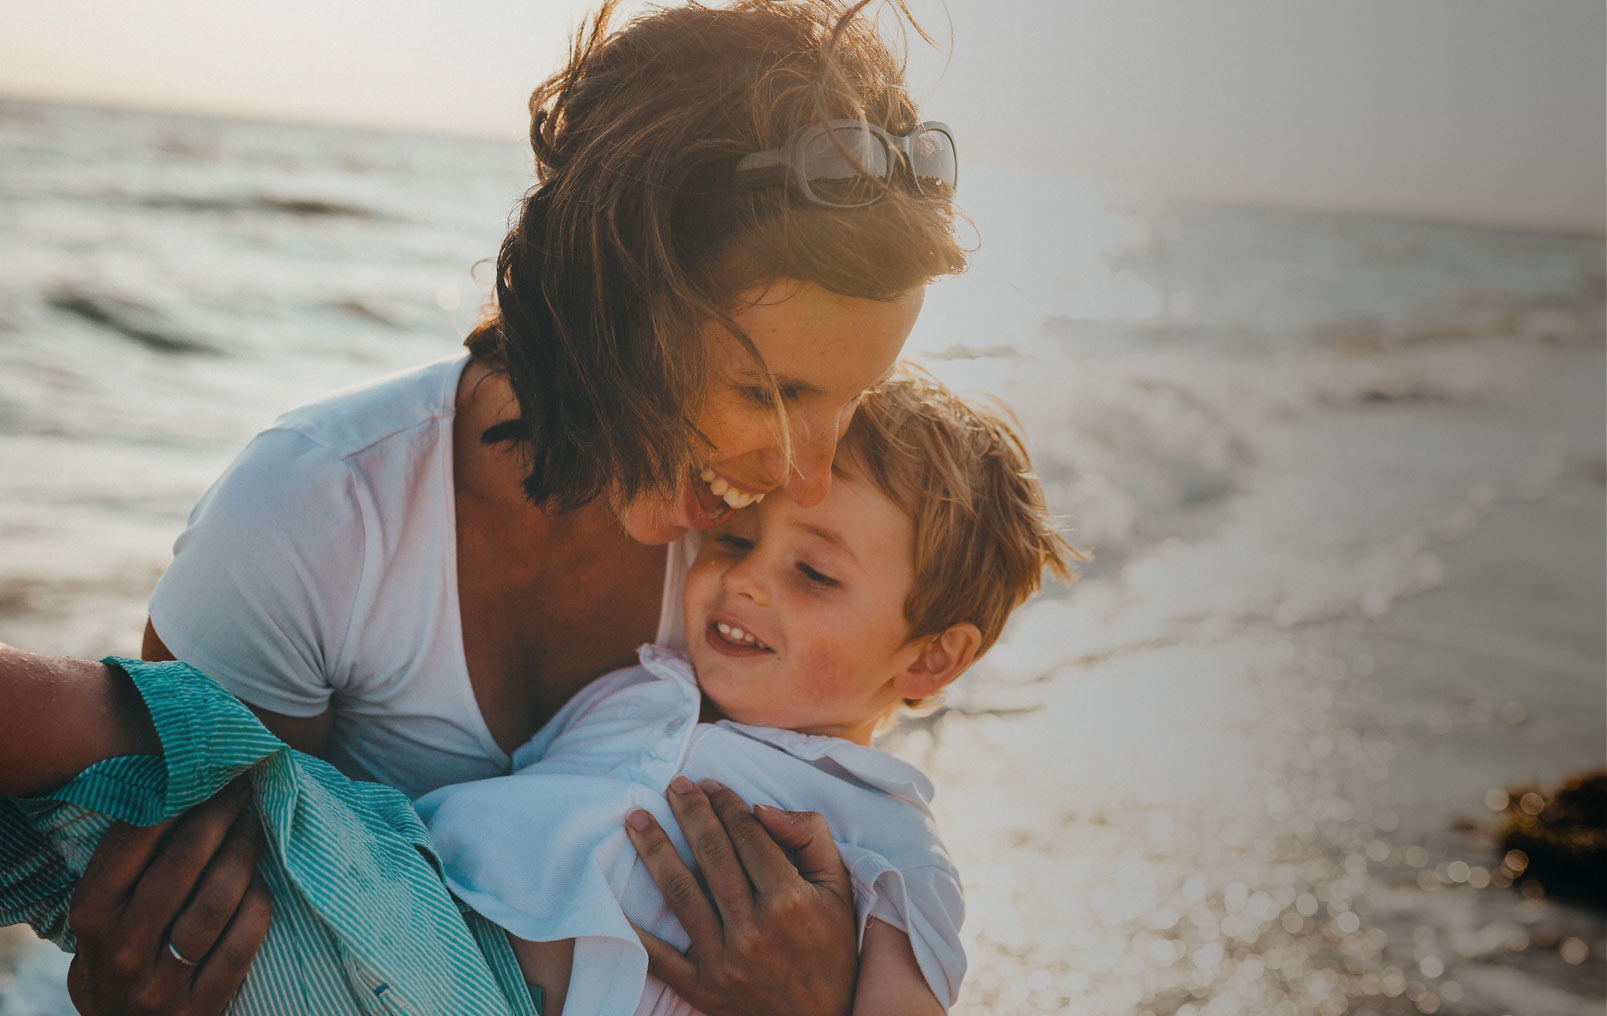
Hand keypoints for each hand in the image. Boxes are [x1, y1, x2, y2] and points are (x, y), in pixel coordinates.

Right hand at [65, 778, 271, 1014]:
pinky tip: (262, 881)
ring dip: (246, 852)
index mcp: (93, 915)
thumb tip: (180, 788)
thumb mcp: (104, 915)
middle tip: (243, 787)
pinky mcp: (202, 1004)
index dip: (177, 799)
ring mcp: (162, 981)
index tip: (207, 771)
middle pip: (185, 861)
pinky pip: (244, 938)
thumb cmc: (120, 952)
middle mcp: (122, 948)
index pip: (134, 841)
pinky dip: (259, 902)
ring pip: (219, 898)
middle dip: (221, 814)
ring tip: (256, 826)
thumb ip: (129, 867)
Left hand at [626, 776, 857, 1015]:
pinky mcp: (703, 989)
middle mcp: (755, 928)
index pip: (748, 835)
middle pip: (712, 855)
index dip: (726, 803)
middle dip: (689, 812)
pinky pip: (660, 957)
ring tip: (637, 819)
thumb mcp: (838, 886)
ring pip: (681, 893)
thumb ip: (809, 837)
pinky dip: (634, 929)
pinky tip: (613, 898)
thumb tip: (760, 808)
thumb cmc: (832, 944)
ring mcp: (725, 960)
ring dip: (655, 851)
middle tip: (673, 786)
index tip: (709, 784)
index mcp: (790, 899)